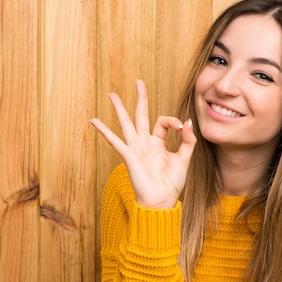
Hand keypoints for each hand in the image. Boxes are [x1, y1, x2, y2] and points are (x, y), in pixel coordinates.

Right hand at [90, 79, 196, 207]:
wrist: (161, 200)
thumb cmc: (172, 183)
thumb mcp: (184, 158)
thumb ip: (187, 140)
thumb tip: (188, 121)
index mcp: (158, 142)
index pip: (162, 122)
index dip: (173, 121)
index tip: (181, 127)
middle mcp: (145, 142)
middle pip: (141, 115)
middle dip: (140, 98)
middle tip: (138, 81)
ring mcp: (135, 148)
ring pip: (126, 123)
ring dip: (120, 109)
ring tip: (113, 95)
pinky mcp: (128, 155)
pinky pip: (114, 140)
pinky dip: (104, 131)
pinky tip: (93, 121)